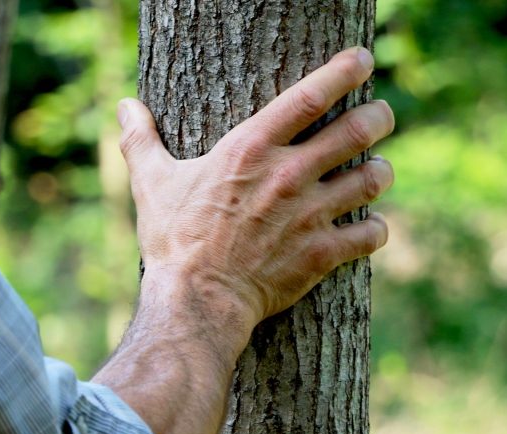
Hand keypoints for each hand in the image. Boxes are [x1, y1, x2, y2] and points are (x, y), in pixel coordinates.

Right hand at [117, 46, 393, 332]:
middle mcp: (289, 175)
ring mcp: (310, 215)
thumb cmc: (174, 241)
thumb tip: (125, 106)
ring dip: (381, 171)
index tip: (362, 60)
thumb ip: (142, 140)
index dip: (343, 71)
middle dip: (378, 117)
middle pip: (357, 130)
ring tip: (378, 169)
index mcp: (251, 148)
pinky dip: (376, 229)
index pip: (310, 96)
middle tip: (381, 115)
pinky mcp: (322, 254)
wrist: (197, 301)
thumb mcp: (152, 184)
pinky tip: (371, 227)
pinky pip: (370, 234)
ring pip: (372, 179)